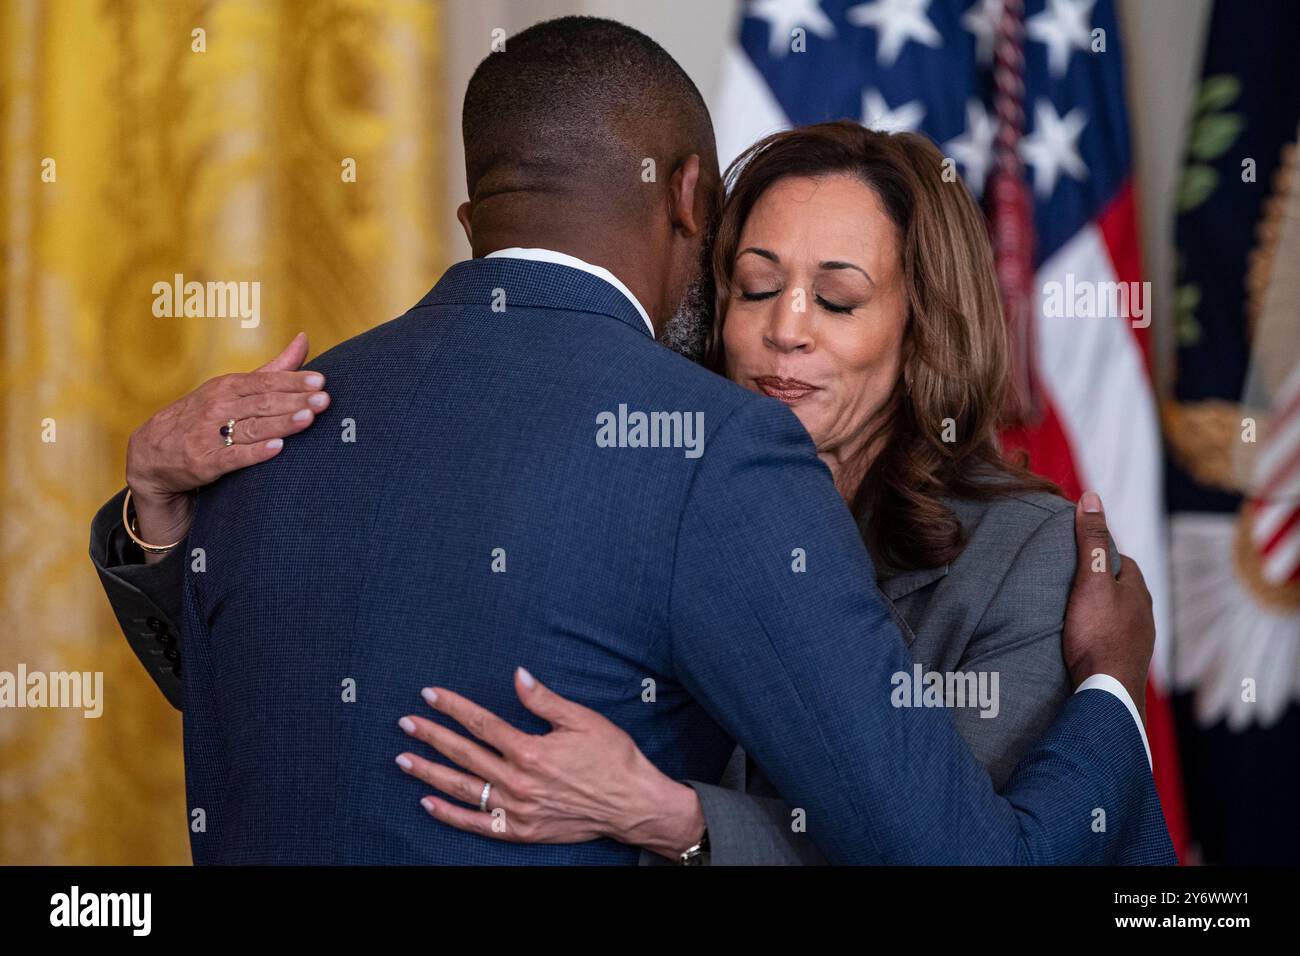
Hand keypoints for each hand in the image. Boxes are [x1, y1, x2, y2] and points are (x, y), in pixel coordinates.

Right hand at [125, 333, 328, 558]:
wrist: (152, 453)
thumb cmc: (204, 416)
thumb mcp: (232, 388)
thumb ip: (273, 368)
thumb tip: (304, 339)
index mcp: (226, 387)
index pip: (265, 382)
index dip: (293, 381)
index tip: (320, 381)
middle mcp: (217, 407)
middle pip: (262, 403)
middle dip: (294, 401)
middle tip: (324, 400)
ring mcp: (210, 435)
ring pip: (251, 427)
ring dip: (281, 423)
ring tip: (308, 418)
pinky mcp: (204, 462)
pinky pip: (232, 457)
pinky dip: (254, 453)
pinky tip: (277, 448)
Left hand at [396, 667, 705, 859]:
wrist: (633, 804)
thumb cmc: (612, 758)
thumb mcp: (582, 720)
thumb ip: (544, 700)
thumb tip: (518, 676)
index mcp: (530, 750)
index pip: (481, 723)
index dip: (452, 707)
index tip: (430, 695)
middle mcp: (518, 781)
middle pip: (464, 753)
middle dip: (432, 736)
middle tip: (406, 723)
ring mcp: (517, 809)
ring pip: (464, 788)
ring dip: (431, 772)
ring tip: (404, 759)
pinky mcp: (522, 830)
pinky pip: (478, 824)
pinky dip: (451, 815)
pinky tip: (428, 802)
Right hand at [1062, 491, 1153, 723]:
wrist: (1108, 691)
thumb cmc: (1097, 634)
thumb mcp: (1089, 580)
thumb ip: (1090, 540)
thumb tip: (1092, 498)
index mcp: (1136, 588)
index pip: (1117, 558)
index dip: (1095, 552)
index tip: (1071, 553)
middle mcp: (1143, 612)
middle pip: (1117, 586)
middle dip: (1096, 582)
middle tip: (1064, 581)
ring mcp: (1137, 638)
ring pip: (1116, 613)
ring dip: (1097, 610)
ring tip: (1068, 611)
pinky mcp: (1126, 660)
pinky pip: (1111, 636)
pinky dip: (1097, 632)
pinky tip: (1081, 639)